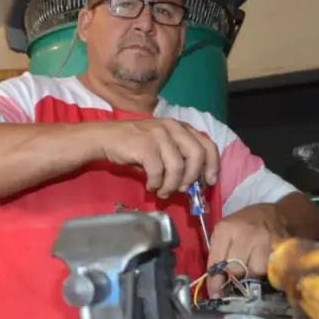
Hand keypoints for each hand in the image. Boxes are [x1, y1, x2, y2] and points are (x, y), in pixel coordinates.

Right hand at [99, 118, 219, 197]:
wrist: (106, 138)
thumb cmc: (135, 145)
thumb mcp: (161, 146)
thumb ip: (178, 157)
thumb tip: (192, 183)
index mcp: (180, 127)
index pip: (207, 144)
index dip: (212, 165)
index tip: (209, 182)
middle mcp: (173, 127)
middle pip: (196, 155)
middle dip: (192, 177)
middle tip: (183, 190)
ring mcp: (158, 135)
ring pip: (178, 167)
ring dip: (172, 185)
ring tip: (163, 192)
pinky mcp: (145, 145)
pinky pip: (158, 172)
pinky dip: (156, 184)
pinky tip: (151, 186)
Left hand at [205, 204, 287, 296]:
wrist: (278, 214)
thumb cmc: (247, 223)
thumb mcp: (226, 230)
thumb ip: (218, 252)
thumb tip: (215, 282)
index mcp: (225, 229)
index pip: (216, 261)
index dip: (215, 281)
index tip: (215, 293)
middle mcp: (243, 234)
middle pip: (235, 269)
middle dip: (234, 277)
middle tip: (237, 277)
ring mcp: (264, 241)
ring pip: (254, 272)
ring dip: (252, 275)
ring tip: (253, 266)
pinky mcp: (280, 247)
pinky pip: (270, 270)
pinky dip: (266, 272)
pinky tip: (265, 267)